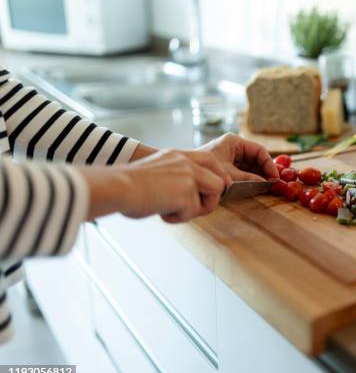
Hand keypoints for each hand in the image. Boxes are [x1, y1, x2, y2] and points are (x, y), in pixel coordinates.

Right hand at [83, 149, 227, 222]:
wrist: (117, 187)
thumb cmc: (124, 185)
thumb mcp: (153, 174)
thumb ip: (171, 179)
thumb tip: (180, 199)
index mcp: (176, 155)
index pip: (209, 158)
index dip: (218, 174)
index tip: (221, 186)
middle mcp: (185, 162)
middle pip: (219, 180)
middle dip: (212, 199)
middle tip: (199, 209)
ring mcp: (189, 176)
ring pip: (212, 196)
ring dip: (195, 210)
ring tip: (171, 211)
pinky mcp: (187, 192)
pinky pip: (193, 212)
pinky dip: (177, 217)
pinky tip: (161, 212)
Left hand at [193, 133, 278, 181]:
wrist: (187, 177)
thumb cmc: (205, 170)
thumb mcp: (229, 175)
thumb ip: (249, 178)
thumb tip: (266, 183)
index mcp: (234, 142)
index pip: (259, 150)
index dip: (269, 164)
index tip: (275, 177)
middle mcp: (234, 147)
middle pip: (257, 158)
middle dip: (265, 170)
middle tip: (274, 183)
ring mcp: (231, 157)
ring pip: (252, 166)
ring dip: (259, 176)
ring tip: (267, 187)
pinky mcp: (228, 166)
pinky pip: (244, 171)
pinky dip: (251, 179)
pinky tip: (258, 186)